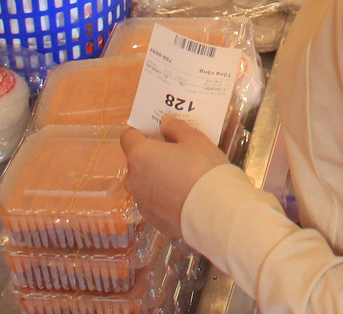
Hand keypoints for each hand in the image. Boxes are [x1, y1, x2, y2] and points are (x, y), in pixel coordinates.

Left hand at [120, 118, 230, 243]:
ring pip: (145, 184)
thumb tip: (165, 122)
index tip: (158, 132)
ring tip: (183, 179)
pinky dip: (164, 199)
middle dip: (152, 157)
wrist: (214, 211)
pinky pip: (155, 203)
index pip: (128, 137)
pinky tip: (185, 198)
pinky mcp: (153, 221)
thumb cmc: (203, 168)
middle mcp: (134, 180)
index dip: (142, 132)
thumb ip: (176, 128)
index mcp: (140, 155)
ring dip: (157, 178)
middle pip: (137, 162)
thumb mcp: (195, 140)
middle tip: (176, 155)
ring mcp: (142, 203)